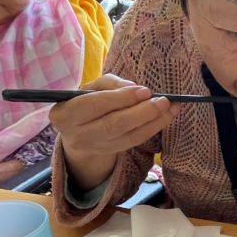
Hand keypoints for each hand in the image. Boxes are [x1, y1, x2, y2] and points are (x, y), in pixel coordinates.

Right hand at [50, 74, 180, 189]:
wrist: (78, 130)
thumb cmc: (85, 102)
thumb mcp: (89, 87)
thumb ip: (109, 83)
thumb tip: (133, 87)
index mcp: (65, 114)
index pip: (95, 105)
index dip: (121, 98)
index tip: (144, 91)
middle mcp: (78, 135)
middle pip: (114, 125)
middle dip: (141, 112)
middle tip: (163, 101)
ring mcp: (95, 148)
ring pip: (128, 136)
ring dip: (153, 121)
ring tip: (171, 108)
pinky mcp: (111, 153)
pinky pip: (135, 142)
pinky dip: (153, 128)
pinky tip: (166, 116)